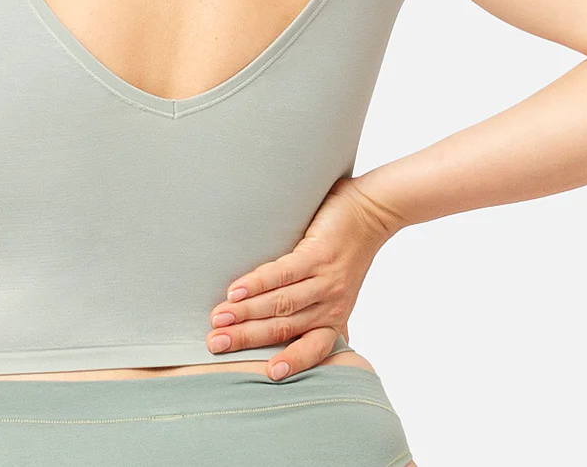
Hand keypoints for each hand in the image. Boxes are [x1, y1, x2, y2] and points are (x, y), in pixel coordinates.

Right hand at [205, 176, 396, 379]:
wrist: (371, 211)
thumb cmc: (349, 250)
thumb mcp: (340, 290)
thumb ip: (324, 314)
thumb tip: (315, 341)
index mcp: (333, 316)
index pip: (313, 347)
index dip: (292, 362)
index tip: (267, 374)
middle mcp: (331, 303)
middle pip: (284, 327)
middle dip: (246, 338)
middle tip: (215, 343)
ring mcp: (325, 279)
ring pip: (281, 303)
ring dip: (245, 313)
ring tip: (218, 318)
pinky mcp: (318, 254)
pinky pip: (283, 273)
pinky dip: (257, 284)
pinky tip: (235, 291)